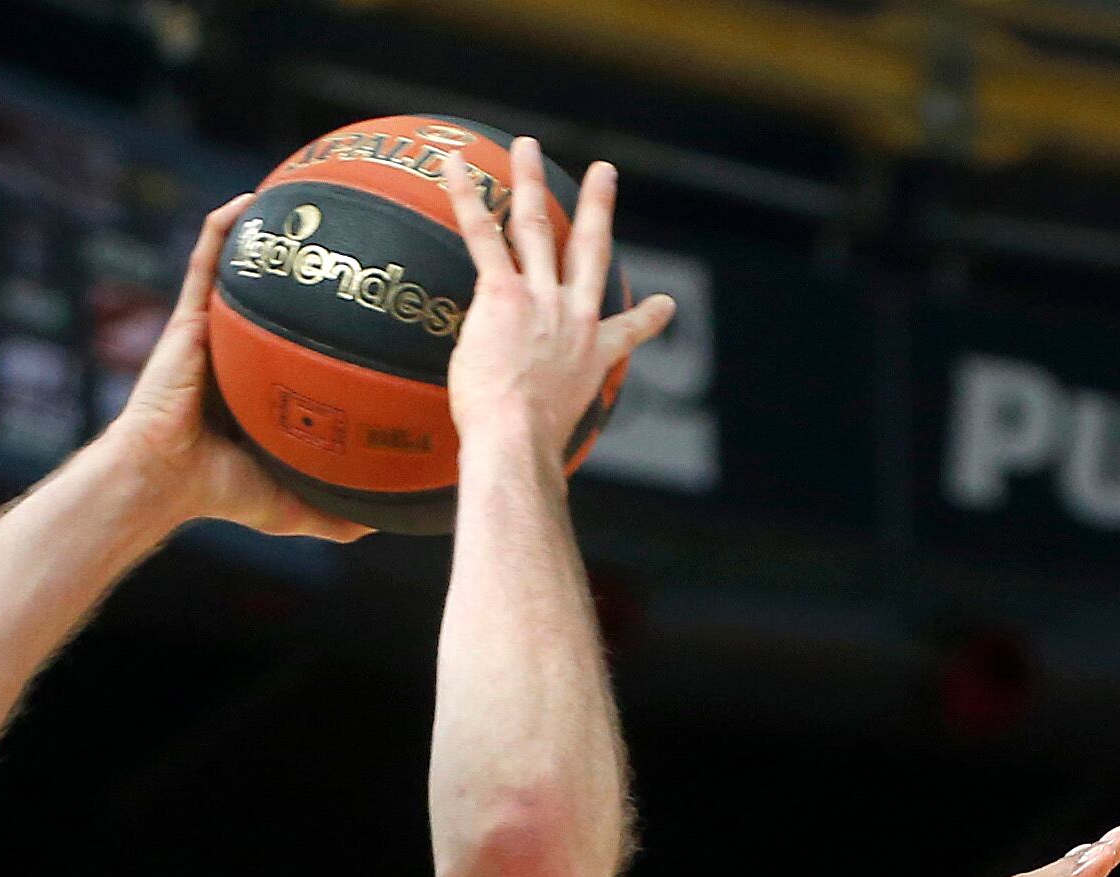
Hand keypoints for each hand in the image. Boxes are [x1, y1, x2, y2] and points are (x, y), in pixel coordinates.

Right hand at [104, 198, 370, 543]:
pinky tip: (250, 198)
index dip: (340, 316)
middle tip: (360, 231)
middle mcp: (244, 350)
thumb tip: (379, 524)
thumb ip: (332, 515)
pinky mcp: (187, 318)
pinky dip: (223, 227)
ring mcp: (215, 329)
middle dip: (315, 260)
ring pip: (247, 267)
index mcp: (268, 385)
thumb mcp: (288, 505)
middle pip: (285, 294)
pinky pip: (205, 260)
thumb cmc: (215, 492)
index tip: (381, 293)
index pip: (310, 341)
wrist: (160, 480)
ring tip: (309, 191)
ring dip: (271, 229)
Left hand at [443, 140, 674, 463]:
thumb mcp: (548, 446)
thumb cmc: (525, 458)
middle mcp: (573, 318)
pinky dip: (466, 198)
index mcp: (592, 357)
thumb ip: (544, 441)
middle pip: (590, 249)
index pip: (626, 333)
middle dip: (599, 208)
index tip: (666, 306)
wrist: (517, 444)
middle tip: (606, 175)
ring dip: (530, 182)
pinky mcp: (502, 295)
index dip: (649, 319)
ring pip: (537, 226)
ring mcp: (540, 300)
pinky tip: (453, 164)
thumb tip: (527, 487)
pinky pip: (482, 235)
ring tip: (526, 146)